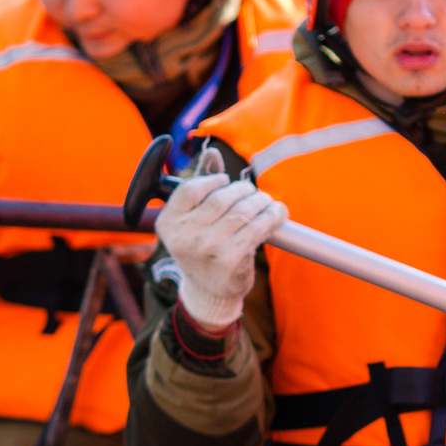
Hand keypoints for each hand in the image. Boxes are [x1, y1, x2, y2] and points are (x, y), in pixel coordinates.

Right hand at [156, 172, 286, 330]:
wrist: (209, 292)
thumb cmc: (202, 249)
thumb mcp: (192, 221)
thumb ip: (202, 187)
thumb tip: (212, 153)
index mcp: (168, 223)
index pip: (190, 189)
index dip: (213, 180)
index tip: (226, 181)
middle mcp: (184, 237)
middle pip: (220, 198)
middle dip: (243, 190)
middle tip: (254, 193)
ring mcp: (207, 249)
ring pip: (241, 212)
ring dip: (260, 202)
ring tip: (267, 202)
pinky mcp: (230, 260)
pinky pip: (257, 229)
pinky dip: (271, 217)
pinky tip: (277, 213)